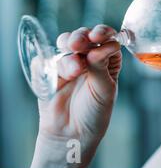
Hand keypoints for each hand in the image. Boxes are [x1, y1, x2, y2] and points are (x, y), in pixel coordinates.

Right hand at [30, 24, 121, 167]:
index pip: (107, 38)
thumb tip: (101, 47)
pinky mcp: (49, 70)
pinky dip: (50, 63)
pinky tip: (56, 77)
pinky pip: (46, 58)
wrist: (71, 134)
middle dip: (81, 36)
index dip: (103, 33)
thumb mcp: (104, 90)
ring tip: (73, 70)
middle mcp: (88, 56)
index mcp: (107, 59)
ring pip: (65, 42)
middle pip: (85, 35)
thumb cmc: (94, 113)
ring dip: (68, 51)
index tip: (99, 37)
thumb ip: (101, 67)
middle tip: (78, 44)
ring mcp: (68, 62)